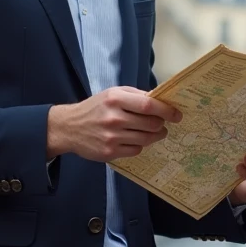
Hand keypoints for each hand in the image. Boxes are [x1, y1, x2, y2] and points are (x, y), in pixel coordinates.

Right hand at [47, 87, 181, 161]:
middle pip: (151, 124)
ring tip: (155, 132)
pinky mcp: (109, 152)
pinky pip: (136, 150)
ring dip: (156, 136)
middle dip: (162, 124)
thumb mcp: (113, 93)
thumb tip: (161, 100)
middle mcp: (114, 118)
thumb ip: (137, 96)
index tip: (177, 115)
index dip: (167, 111)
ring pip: (146, 139)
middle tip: (163, 123)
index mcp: (116, 99)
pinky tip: (135, 139)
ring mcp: (111, 137)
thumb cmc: (95, 107)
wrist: (69, 127)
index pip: (149, 106)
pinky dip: (140, 145)